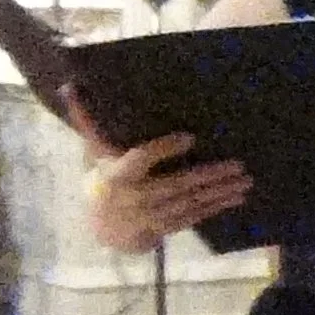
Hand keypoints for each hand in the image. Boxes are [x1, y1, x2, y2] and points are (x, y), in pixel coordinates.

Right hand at [85, 131, 253, 253]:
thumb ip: (87, 121)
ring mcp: (153, 215)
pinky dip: (217, 207)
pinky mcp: (166, 227)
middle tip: (238, 164)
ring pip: (191, 202)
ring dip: (220, 192)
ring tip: (245, 180)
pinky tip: (237, 197)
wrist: (102, 229)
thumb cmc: (101, 179)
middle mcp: (136, 197)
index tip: (190, 137)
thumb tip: (69, 85)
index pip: (142, 159)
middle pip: (177, 184)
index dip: (165, 149)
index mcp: (117, 174)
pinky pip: (195, 216)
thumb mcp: (93, 152)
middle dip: (209, 175)